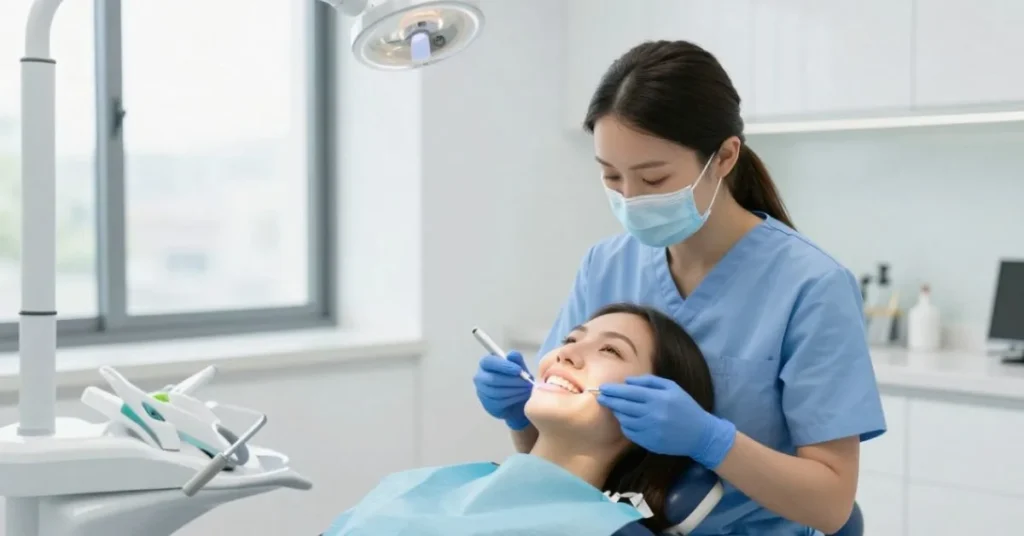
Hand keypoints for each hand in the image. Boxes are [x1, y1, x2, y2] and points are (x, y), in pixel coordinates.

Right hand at [473, 352, 533, 430]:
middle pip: (493, 379)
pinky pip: (499, 402)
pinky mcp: (487, 404)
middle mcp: (480, 377)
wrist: (516, 399)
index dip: (503, 365)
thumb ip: (516, 360)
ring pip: (496, 392)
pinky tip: (521, 396)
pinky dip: (513, 399)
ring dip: (514, 391)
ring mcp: (482, 392)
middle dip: (512, 381)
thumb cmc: (515, 378)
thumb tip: (511, 355)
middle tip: (527, 382)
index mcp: (486, 363)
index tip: (519, 370)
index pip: (489, 362)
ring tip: (526, 390)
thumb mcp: (519, 367)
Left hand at [597, 375, 735, 468]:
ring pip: (624, 420)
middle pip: (623, 406)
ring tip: (616, 408)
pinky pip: (630, 433)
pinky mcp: (649, 443)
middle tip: (601, 397)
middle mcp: (652, 414)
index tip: (603, 388)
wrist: (700, 434)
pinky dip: (625, 426)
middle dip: (609, 401)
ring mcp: (650, 430)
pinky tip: (627, 420)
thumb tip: (627, 381)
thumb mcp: (672, 388)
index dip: (614, 390)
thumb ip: (649, 382)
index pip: (629, 392)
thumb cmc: (685, 407)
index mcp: (658, 398)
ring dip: (618, 413)